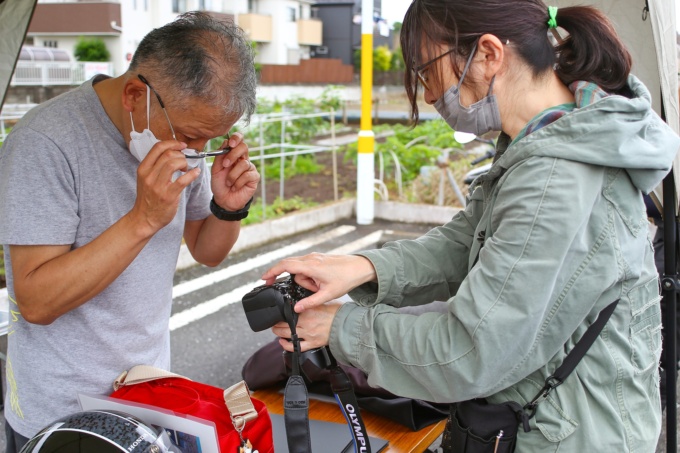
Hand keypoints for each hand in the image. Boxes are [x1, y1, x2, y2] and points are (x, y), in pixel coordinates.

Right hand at [132, 139, 200, 234]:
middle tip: (184, 161)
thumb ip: (155, 166)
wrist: (144, 218)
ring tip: (186, 168)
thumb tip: (172, 152)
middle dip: (180, 154)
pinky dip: (192, 174)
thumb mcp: (145, 179)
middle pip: (168, 154)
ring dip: (185, 163)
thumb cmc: (148, 198)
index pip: (157, 147)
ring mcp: (158, 186)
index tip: (181, 145)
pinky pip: (182, 180)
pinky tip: (196, 173)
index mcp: (143, 169)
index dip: (172, 143)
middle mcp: (149, 176)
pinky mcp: (168, 196)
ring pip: (174, 164)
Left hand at [211, 133, 259, 210]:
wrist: (224, 200)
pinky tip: (234, 187)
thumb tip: (225, 142)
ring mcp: (250, 168)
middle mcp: (243, 159)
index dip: (237, 138)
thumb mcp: (215, 169)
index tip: (230, 144)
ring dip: (232, 175)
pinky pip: (247, 175)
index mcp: (233, 154)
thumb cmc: (220, 184)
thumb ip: (220, 156)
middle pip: (244, 147)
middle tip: (225, 165)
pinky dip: (238, 182)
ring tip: (228, 183)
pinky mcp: (254, 177)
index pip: (239, 140)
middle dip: (233, 155)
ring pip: (243, 164)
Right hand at [261, 253, 376, 311]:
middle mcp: (311, 258)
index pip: (285, 265)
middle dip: (289, 279)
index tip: (264, 279)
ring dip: (305, 280)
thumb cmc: (347, 278)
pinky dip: (309, 276)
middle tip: (293, 288)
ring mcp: (314, 257)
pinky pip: (306, 267)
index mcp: (311, 266)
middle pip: (290, 267)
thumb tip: (296, 309)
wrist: (361, 267)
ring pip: (299, 269)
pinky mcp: (318, 258)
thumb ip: (310, 302)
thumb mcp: (328, 294)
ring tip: (319, 287)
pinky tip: (320, 283)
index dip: (272, 271)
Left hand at [271, 301, 343, 351]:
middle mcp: (306, 322)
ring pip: (287, 334)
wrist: (347, 325)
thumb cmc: (338, 314)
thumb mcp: (322, 303)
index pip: (289, 311)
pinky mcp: (312, 343)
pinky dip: (286, 345)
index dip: (281, 311)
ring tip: (276, 330)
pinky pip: (295, 347)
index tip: (279, 311)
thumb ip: (310, 303)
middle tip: (275, 321)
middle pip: (284, 323)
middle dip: (277, 322)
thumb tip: (301, 303)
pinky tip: (282, 342)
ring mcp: (308, 334)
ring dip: (278, 332)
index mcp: (308, 310)